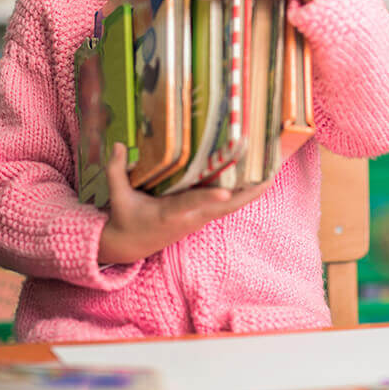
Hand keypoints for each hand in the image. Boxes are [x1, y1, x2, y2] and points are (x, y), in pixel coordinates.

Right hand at [97, 143, 270, 264]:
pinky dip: (243, 195)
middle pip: (224, 208)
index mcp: (167, 214)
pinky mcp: (201, 218)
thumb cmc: (125, 218)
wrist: (129, 245)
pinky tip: (256, 181)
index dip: (207, 199)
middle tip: (269, 177)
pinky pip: (227, 207)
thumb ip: (117, 171)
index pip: (189, 205)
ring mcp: (198, 220)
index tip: (225, 194)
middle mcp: (189, 218)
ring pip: (230, 208)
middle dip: (246, 195)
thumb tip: (118, 144)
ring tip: (271, 174)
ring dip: (250, 194)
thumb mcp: (118, 197)